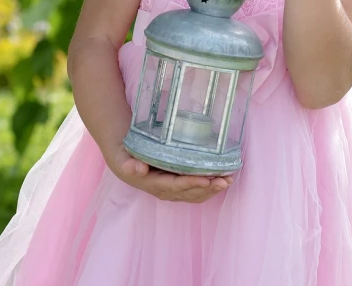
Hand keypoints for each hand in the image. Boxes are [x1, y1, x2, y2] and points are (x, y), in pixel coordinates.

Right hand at [106, 143, 233, 202]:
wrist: (123, 161)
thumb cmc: (125, 158)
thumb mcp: (123, 159)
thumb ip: (129, 164)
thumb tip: (140, 168)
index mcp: (153, 183)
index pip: (176, 185)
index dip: (192, 183)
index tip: (207, 179)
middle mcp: (164, 190)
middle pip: (190, 192)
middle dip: (208, 187)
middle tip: (225, 179)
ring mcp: (172, 190)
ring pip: (195, 194)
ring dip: (212, 189)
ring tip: (228, 180)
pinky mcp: (177, 187)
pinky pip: (195, 192)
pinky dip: (209, 188)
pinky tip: (221, 180)